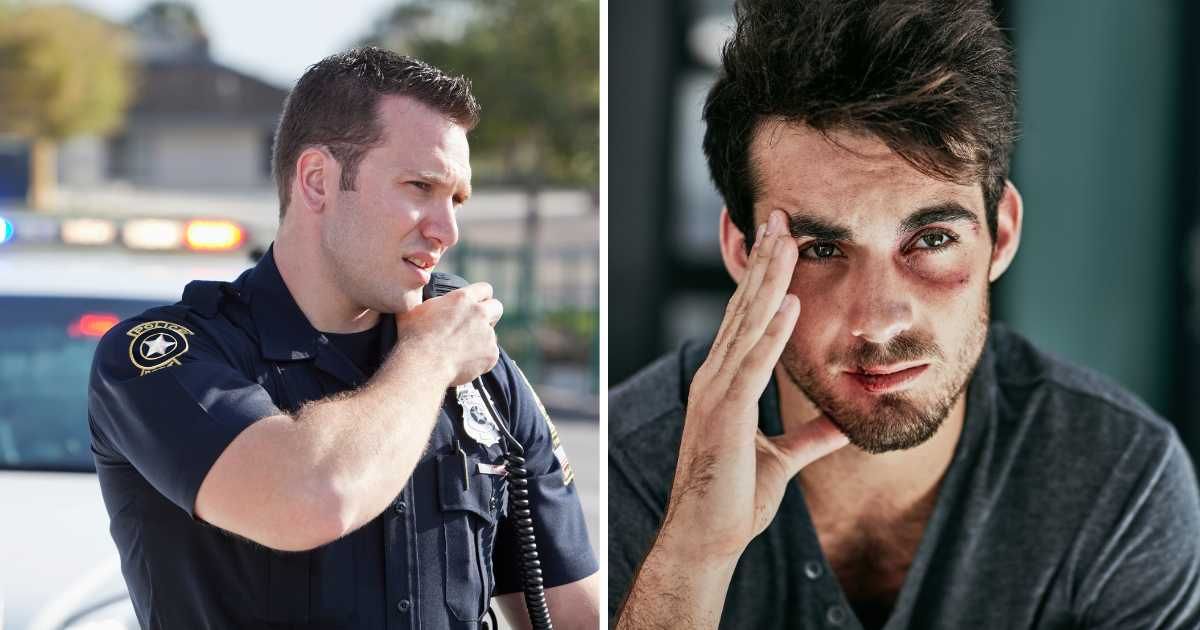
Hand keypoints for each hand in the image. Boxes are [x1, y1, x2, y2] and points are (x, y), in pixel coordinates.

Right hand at [396, 281, 502, 385]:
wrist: (423, 364)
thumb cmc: (414, 336)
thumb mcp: (415, 309)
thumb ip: (427, 301)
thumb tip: (421, 295)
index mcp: (463, 299)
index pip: (484, 289)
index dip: (481, 297)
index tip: (476, 304)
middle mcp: (480, 313)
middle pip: (497, 307)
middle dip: (490, 315)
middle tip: (476, 325)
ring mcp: (488, 334)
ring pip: (491, 334)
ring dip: (481, 339)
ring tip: (461, 350)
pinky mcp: (491, 354)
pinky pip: (490, 354)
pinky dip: (481, 359)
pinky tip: (464, 362)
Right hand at [659, 209, 848, 561]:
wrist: (705, 539)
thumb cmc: (734, 502)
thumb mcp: (782, 462)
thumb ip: (810, 438)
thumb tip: (842, 425)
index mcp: (725, 385)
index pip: (747, 321)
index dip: (764, 280)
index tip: (782, 243)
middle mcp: (716, 379)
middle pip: (743, 310)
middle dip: (764, 263)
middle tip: (780, 218)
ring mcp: (716, 393)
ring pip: (746, 326)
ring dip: (768, 282)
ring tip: (786, 241)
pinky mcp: (724, 414)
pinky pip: (752, 365)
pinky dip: (771, 332)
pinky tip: (789, 302)